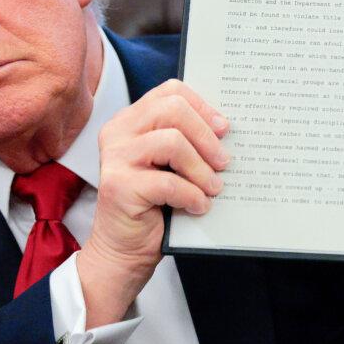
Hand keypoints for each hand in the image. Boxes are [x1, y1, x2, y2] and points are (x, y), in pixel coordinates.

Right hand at [78, 79, 229, 326]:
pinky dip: (191, 195)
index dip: (203, 107)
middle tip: (223, 162)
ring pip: (171, 142)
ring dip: (201, 168)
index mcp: (131, 121)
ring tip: (212, 188)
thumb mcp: (172, 166)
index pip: (170, 92)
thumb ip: (187, 141)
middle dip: (206, 136)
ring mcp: (115, 158)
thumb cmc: (154, 206)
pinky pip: (168, 182)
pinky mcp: (118, 186)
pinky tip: (198, 206)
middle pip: (172, 111)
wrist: (124, 251)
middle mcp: (118, 133)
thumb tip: (228, 130)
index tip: (224, 129)